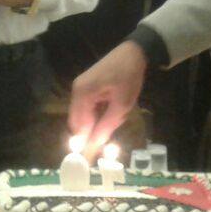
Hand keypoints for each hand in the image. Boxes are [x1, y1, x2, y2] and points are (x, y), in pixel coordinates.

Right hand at [69, 41, 147, 155]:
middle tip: (106, 140)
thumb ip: (106, 125)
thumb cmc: (129, 77)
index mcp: (82, 94)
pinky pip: (87, 106)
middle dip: (90, 133)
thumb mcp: (122, 104)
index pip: (78, 126)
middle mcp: (76, 90)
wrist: (134, 51)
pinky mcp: (86, 85)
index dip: (83, 143)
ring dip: (95, 123)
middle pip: (78, 121)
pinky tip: (110, 112)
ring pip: (83, 115)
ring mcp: (80, 87)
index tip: (88, 160)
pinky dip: (96, 114)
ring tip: (114, 121)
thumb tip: (94, 145)